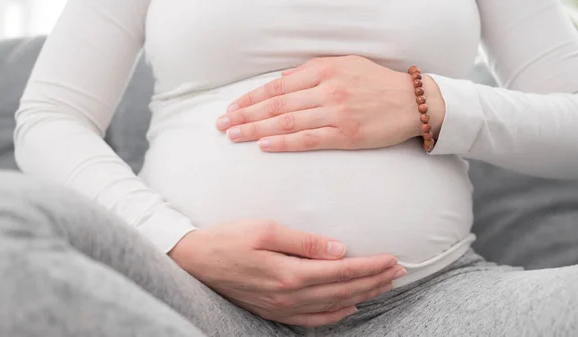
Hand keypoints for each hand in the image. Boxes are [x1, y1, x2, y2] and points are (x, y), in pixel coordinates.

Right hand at [169, 220, 404, 326]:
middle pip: (343, 290)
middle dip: (374, 281)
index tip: (393, 259)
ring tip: (383, 287)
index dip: (370, 266)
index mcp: (290, 273)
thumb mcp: (265, 229)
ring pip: (333, 306)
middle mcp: (289, 295)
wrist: (195, 260)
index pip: (342, 271)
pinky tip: (349, 308)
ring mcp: (281, 307)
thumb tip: (338, 249)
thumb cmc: (229, 238)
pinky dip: (335, 316)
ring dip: (361, 296)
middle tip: (399, 271)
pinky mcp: (273, 311)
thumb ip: (304, 241)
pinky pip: (311, 321)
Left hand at [216, 55, 444, 151]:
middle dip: (245, 114)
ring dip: (256, 129)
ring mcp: (336, 112)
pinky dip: (284, 142)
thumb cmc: (376, 83)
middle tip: (222, 124)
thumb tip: (282, 84)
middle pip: (276, 103)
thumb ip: (313, 74)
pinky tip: (264, 146)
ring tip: (234, 135)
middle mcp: (327, 90)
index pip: (277, 86)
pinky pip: (308, 139)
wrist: (412, 102)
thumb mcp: (345, 66)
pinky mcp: (346, 135)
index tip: (231, 107)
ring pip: (287, 121)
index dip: (251, 98)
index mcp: (324, 70)